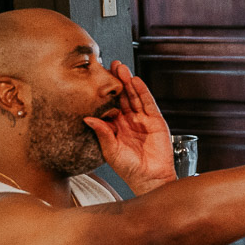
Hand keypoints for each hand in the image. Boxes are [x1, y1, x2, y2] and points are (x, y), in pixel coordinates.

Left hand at [85, 62, 175, 191]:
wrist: (148, 178)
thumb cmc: (129, 169)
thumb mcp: (110, 150)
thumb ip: (102, 133)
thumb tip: (88, 118)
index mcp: (117, 128)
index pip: (111, 105)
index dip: (105, 93)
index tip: (97, 79)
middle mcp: (130, 121)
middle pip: (124, 97)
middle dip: (118, 82)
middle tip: (110, 65)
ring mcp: (144, 121)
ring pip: (135, 97)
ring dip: (129, 82)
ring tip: (121, 68)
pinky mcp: (156, 122)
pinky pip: (149, 104)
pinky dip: (143, 92)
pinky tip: (136, 81)